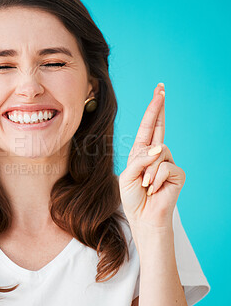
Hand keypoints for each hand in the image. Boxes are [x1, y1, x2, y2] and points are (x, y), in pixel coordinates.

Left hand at [118, 84, 185, 238]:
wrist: (143, 217)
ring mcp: (167, 162)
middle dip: (158, 108)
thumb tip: (160, 148)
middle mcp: (155, 154)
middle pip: (159, 126)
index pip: (148, 127)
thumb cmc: (133, 197)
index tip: (159, 92)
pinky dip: (156, 179)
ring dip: (148, 171)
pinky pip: (165, 167)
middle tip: (161, 88)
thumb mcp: (128, 176)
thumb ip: (140, 160)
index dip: (153, 110)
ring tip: (146, 186)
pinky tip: (155, 189)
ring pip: (158, 152)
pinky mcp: (177, 173)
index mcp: (141, 152)